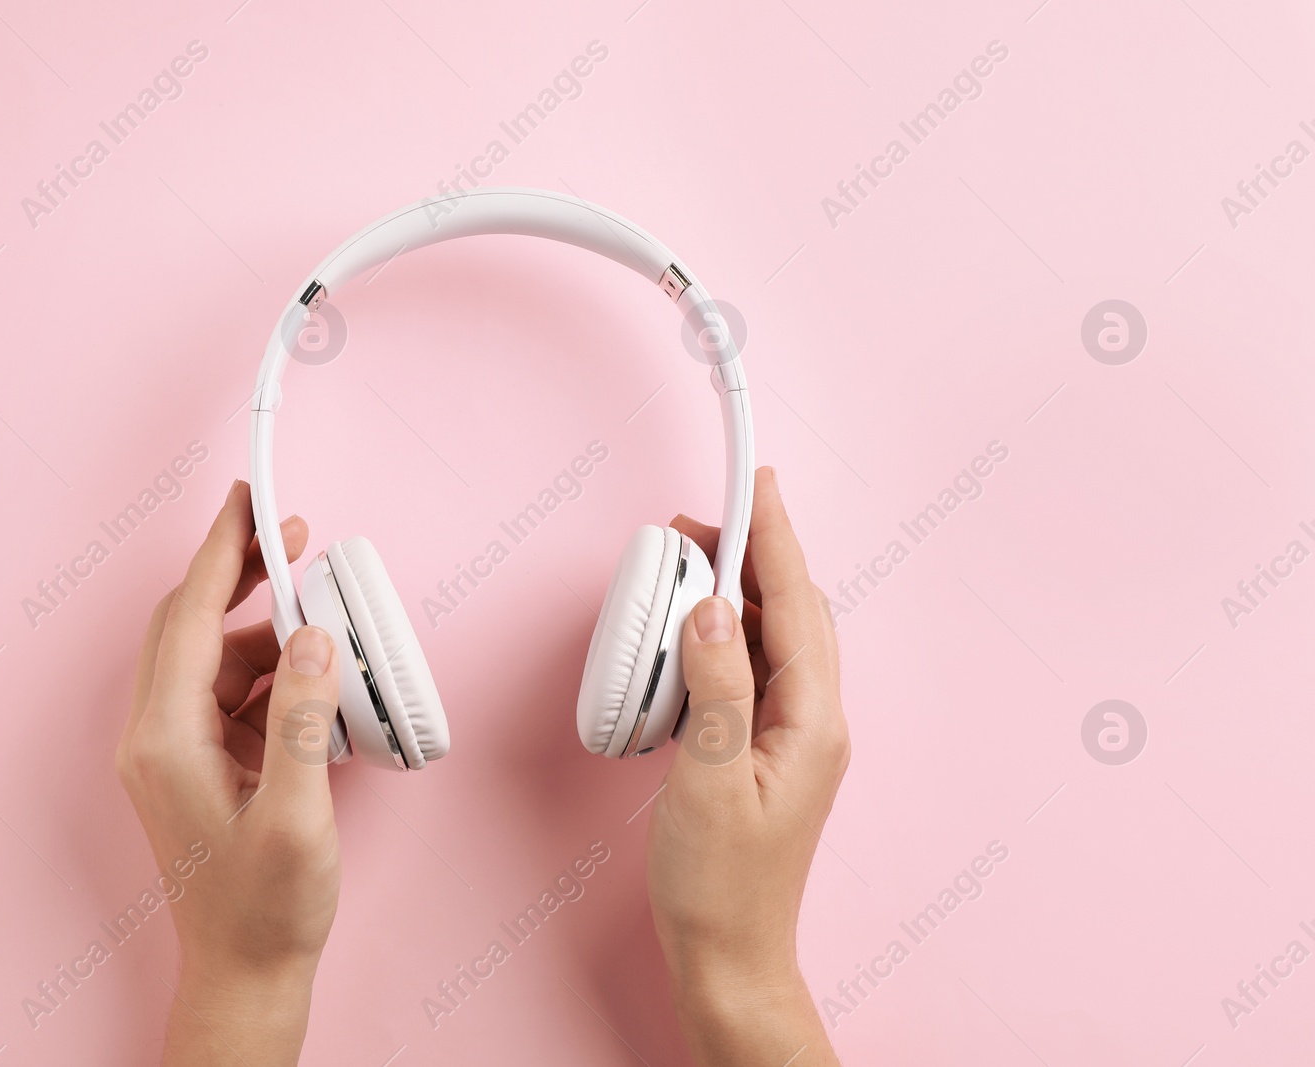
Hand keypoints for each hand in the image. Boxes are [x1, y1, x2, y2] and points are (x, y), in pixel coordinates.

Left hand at [117, 479, 341, 1065]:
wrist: (246, 972)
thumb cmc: (265, 907)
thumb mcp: (298, 814)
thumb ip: (304, 719)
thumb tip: (312, 638)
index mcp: (165, 739)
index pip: (187, 617)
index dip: (220, 552)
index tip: (247, 501)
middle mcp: (157, 735)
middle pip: (190, 624)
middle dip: (240, 575)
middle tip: (293, 538)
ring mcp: (175, 750)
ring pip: (213, 657)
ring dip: (265, 629)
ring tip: (323, 615)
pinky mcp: (200, 765)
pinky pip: (231, 694)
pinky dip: (271, 673)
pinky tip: (314, 676)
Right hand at [647, 467, 848, 1066]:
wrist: (728, 953)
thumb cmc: (718, 881)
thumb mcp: (707, 779)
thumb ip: (714, 688)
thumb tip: (713, 609)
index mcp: (813, 721)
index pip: (798, 605)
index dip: (776, 537)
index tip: (758, 483)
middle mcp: (815, 720)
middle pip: (796, 611)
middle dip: (756, 554)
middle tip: (701, 520)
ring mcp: (796, 735)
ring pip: (778, 637)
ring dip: (741, 592)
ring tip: (694, 562)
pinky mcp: (769, 748)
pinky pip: (757, 668)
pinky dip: (730, 634)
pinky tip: (699, 630)